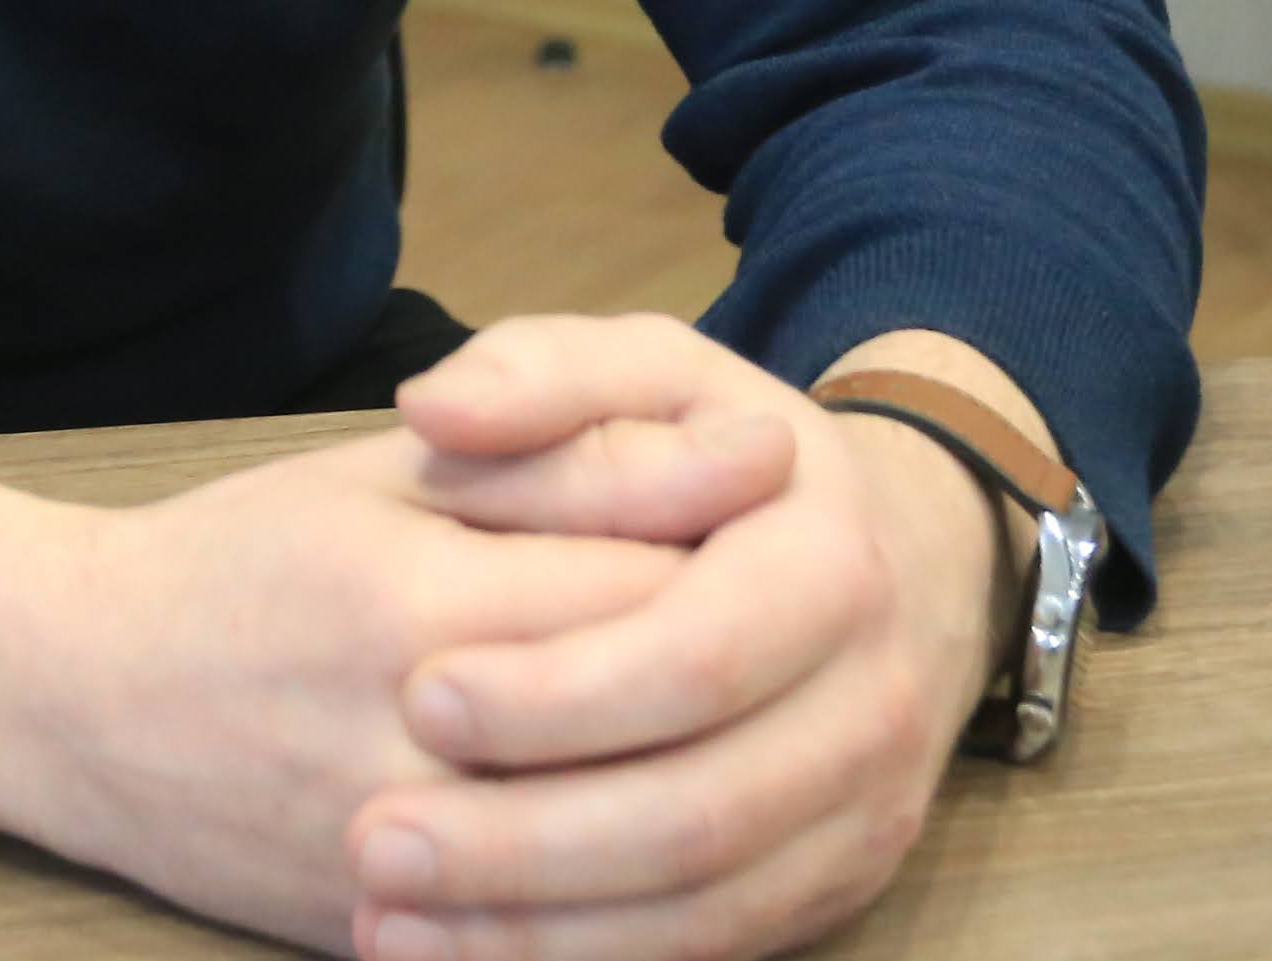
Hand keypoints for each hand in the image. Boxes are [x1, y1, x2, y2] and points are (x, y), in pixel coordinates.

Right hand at [0, 404, 793, 956]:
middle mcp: (403, 742)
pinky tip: (686, 873)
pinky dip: (636, 923)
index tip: (776, 547)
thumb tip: (751, 455)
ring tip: (758, 758)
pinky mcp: (377, 942)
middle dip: (747, 700)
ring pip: (625, 870)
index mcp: (412, 602)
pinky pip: (551, 955)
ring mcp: (392, 860)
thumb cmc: (246, 557)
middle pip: (657, 739)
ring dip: (717, 820)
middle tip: (786, 661)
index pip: (656, 600)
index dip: (741, 574)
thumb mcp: (396, 472)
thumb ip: (570, 460)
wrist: (77, 691)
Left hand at [339, 316, 1030, 959]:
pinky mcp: (834, 888)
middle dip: (524, 842)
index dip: (555, 692)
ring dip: (539, 935)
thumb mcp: (653, 370)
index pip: (691, 656)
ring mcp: (863, 813)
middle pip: (696, 812)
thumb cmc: (729, 454)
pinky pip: (711, 953)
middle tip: (372, 841)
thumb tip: (434, 410)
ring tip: (387, 925)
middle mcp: (869, 702)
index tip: (415, 693)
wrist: (899, 559)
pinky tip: (461, 958)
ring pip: (703, 913)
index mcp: (826, 563)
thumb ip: (542, 376)